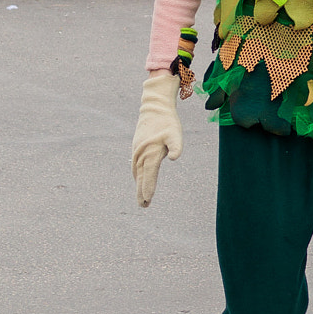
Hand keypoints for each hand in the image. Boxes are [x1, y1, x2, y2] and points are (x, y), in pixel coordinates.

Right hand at [132, 72, 182, 207]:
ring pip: (138, 172)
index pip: (149, 175)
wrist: (154, 107)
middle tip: (143, 206)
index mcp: (151, 153)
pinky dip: (138, 175)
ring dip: (139, 185)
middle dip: (142, 192)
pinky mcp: (137, 147)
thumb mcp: (175, 133)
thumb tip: (174, 158)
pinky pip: (136, 165)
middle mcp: (142, 154)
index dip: (148, 189)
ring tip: (142, 198)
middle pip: (141, 177)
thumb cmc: (167, 121)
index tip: (147, 201)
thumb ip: (176, 146)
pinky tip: (139, 179)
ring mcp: (138, 151)